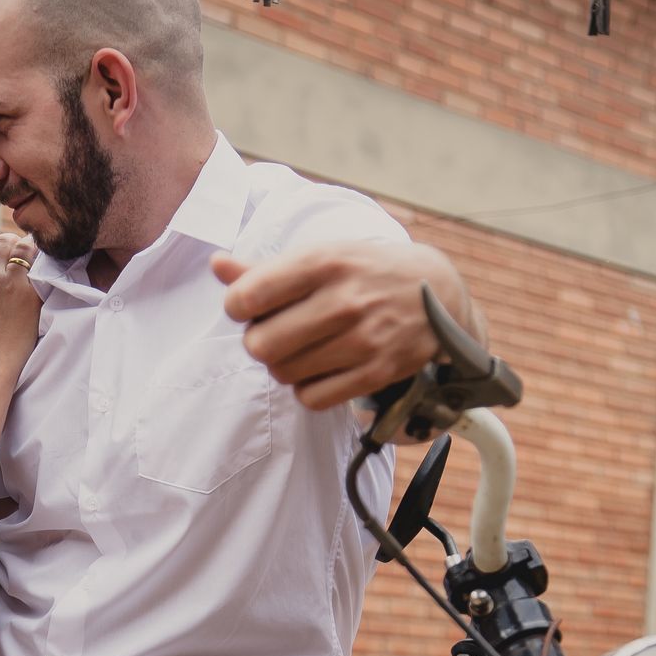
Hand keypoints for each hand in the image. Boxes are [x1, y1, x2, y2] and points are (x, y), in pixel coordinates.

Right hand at [0, 233, 41, 380]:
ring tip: (37, 257)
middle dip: (11, 244)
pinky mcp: (31, 298)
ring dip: (30, 249)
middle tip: (21, 255)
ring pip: (24, 248)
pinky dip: (44, 264)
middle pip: (2, 242)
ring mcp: (11, 286)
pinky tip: (48, 269)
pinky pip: (41, 269)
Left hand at [212, 241, 483, 423]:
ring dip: (284, 366)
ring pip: (284, 373)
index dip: (238, 307)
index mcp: (325, 261)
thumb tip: (217, 265)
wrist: (438, 292)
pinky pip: (312, 398)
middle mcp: (345, 300)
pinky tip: (321, 370)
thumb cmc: (366, 272)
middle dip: (259, 342)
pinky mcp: (377, 372)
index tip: (250, 307)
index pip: (249, 296)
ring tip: (302, 349)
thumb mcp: (322, 256)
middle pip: (261, 344)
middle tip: (277, 333)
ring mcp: (363, 339)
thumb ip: (266, 268)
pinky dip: (307, 389)